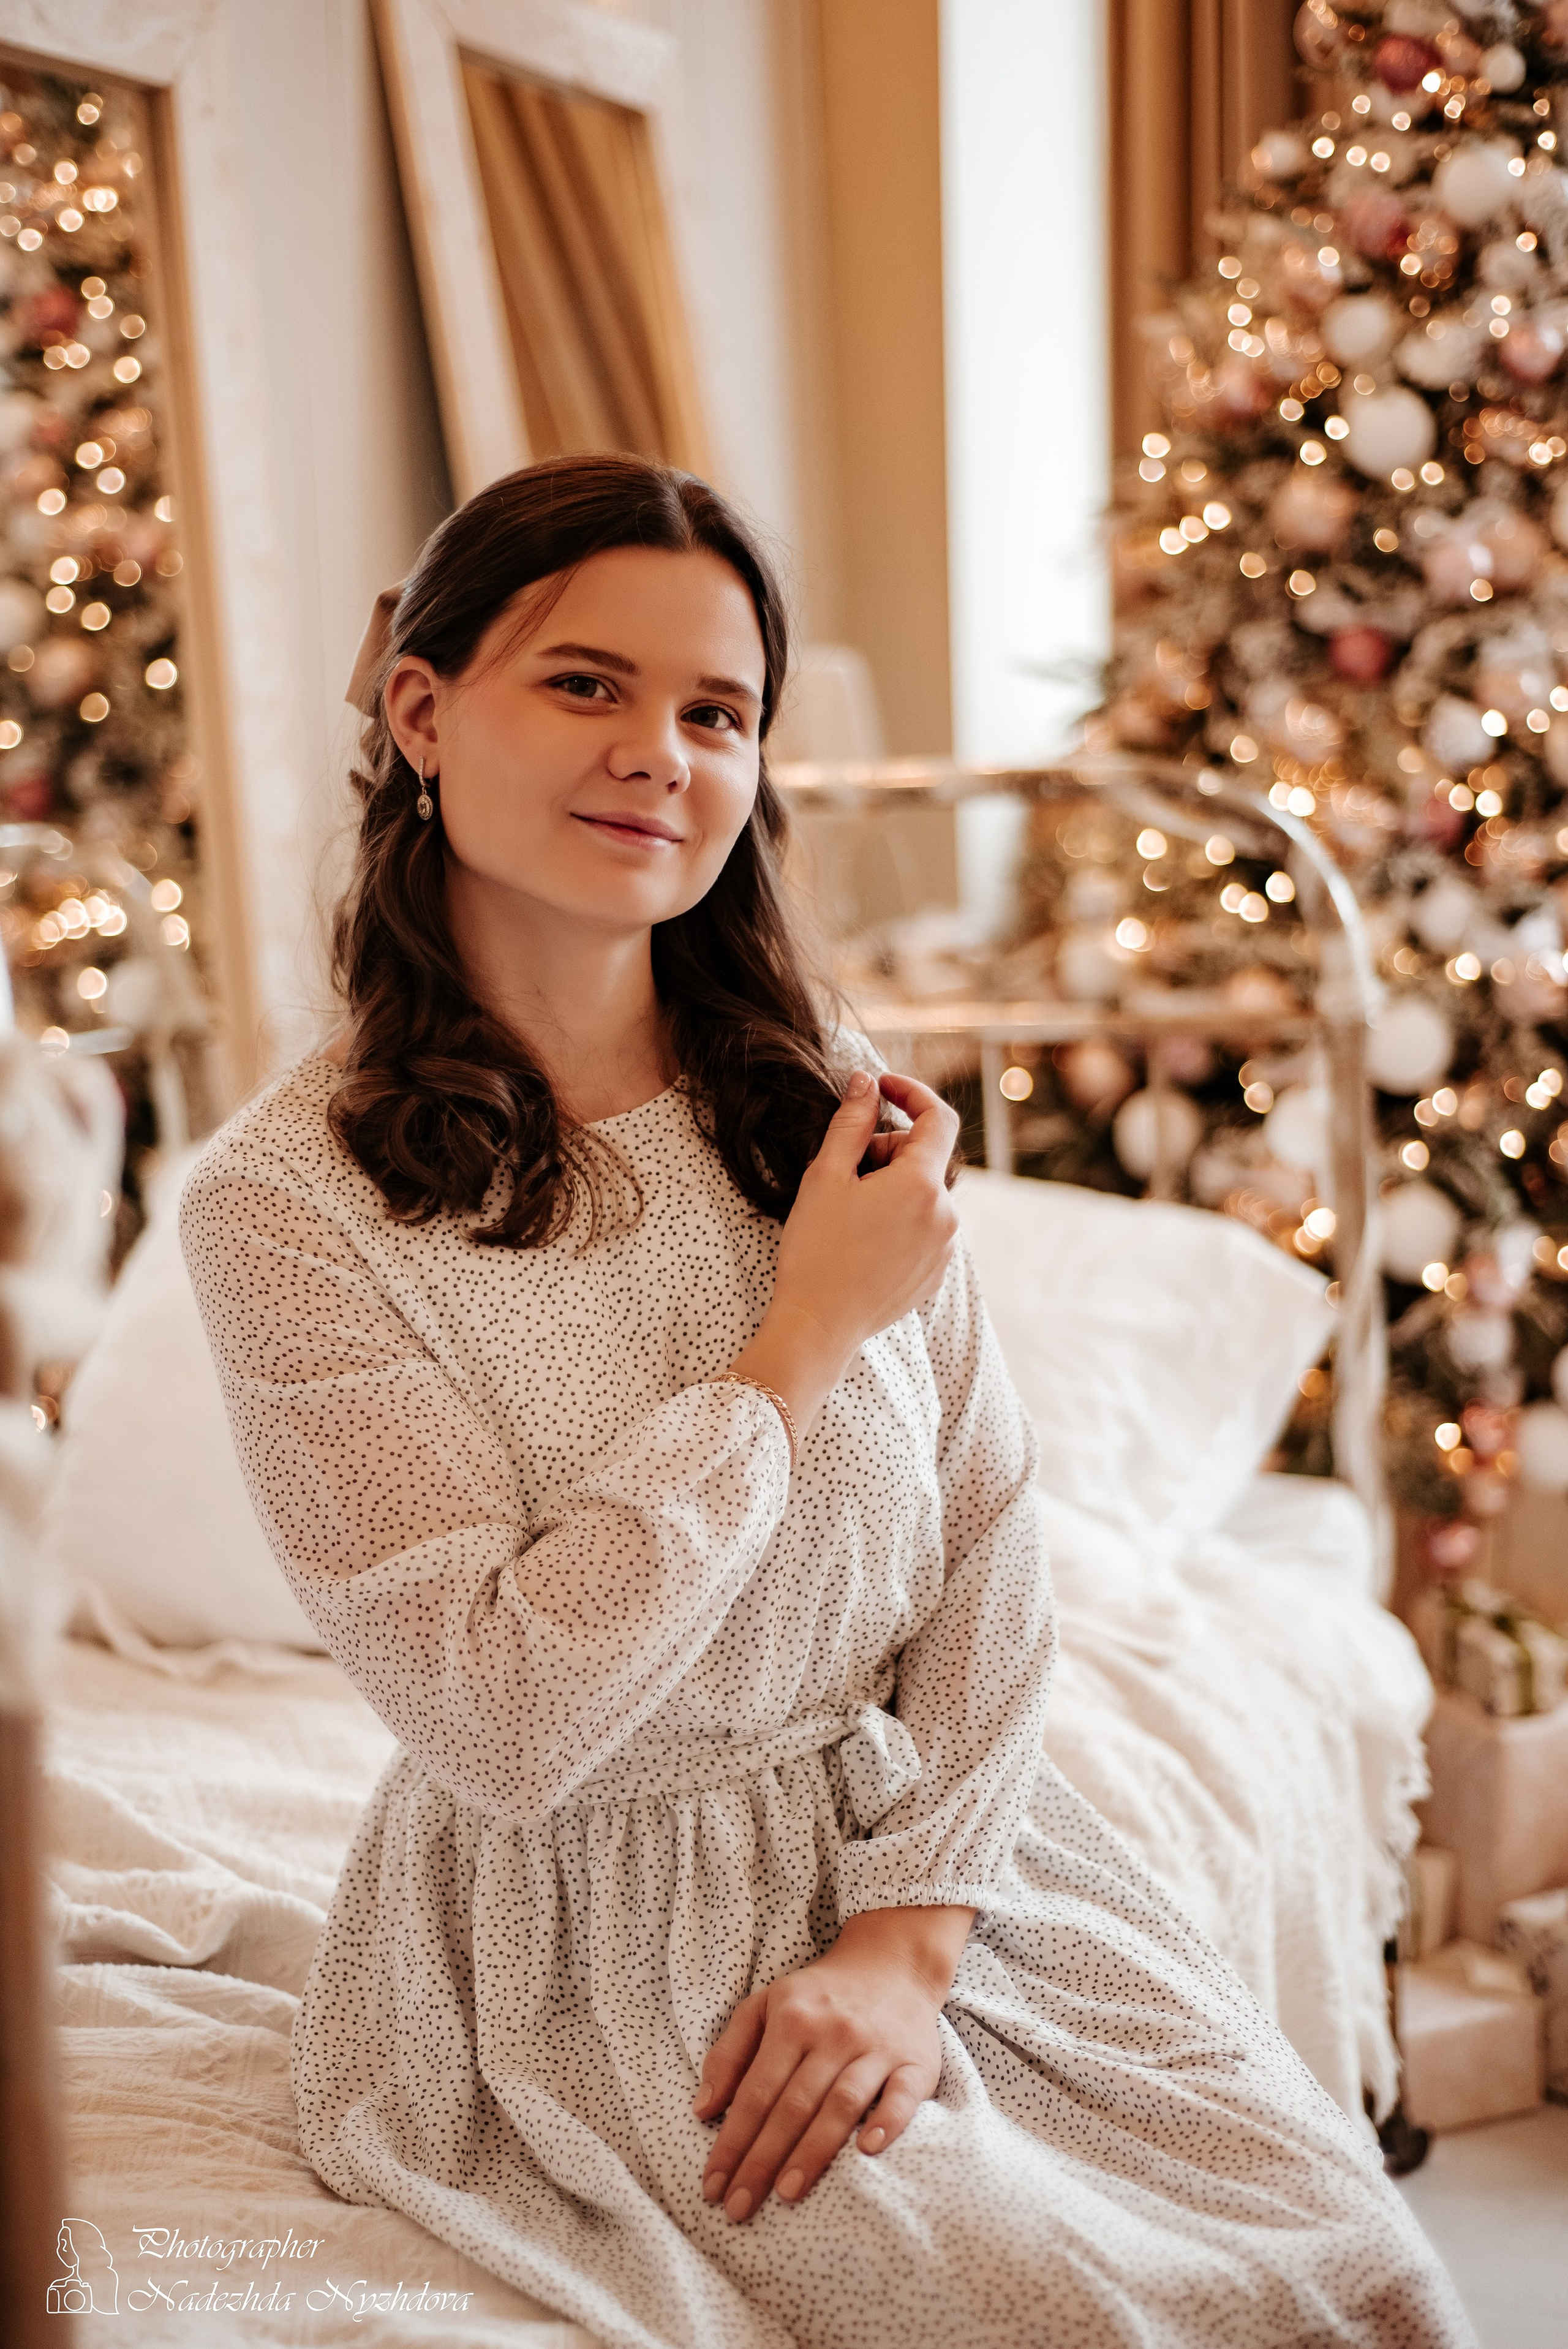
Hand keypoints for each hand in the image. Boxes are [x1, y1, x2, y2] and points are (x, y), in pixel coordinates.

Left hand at [692, 1904, 972, 2222]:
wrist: (892, 1962)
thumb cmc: (819, 1994)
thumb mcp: (764, 2004)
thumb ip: (729, 2053)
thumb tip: (703, 2110)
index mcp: (791, 2021)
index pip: (755, 2092)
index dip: (732, 2141)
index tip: (712, 2185)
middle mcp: (832, 2034)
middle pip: (793, 2106)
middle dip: (762, 2160)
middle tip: (738, 2208)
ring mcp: (875, 2048)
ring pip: (840, 2105)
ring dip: (812, 2151)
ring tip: (786, 2194)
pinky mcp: (915, 2061)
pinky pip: (902, 2096)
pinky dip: (887, 2122)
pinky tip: (866, 2151)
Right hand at [728, 1071, 959, 1439]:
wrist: (818, 1326)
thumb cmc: (816, 1250)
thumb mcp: (826, 1177)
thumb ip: (852, 1122)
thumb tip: (866, 1082)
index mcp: (921, 1185)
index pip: (938, 1117)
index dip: (911, 1092)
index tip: (881, 1086)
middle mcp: (945, 1215)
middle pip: (925, 1157)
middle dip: (888, 1148)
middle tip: (844, 1167)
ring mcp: (944, 1248)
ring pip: (923, 1194)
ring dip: (891, 1185)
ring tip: (847, 1209)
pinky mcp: (935, 1274)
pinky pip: (923, 1228)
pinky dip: (898, 1218)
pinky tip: (860, 1239)